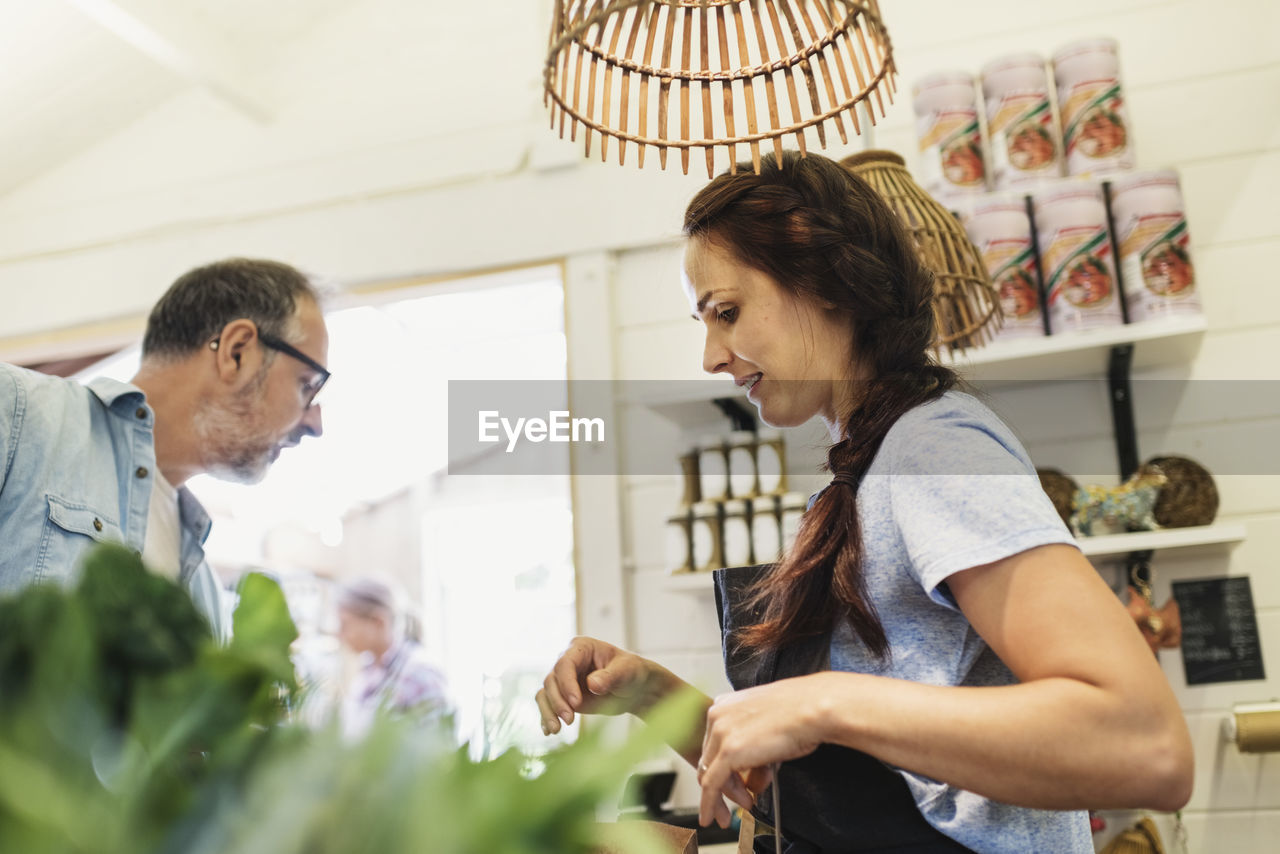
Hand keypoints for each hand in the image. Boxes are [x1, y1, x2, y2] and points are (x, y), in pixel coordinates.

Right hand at [535, 636, 660, 734]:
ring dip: (548, 711)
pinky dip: (546, 717)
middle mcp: (567, 661)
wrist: (634, 689)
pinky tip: (548, 731)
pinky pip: (548, 704)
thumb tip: (592, 684)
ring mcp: (563, 679)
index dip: (567, 684)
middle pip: (551, 680)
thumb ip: (609, 676)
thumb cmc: (631, 673)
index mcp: (581, 647)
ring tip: (556, 730)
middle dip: (558, 701)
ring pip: (545, 693)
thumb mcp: (626, 671)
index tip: (576, 703)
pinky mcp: (563, 696)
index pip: (564, 664)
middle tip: (570, 720)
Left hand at [697, 675, 827, 827]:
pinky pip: (711, 785)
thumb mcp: (768, 726)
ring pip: (709, 774)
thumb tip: (752, 773)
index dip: (725, 768)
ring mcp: (721, 733)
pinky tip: (710, 817)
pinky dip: (709, 804)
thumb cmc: (802, 712)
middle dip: (726, 784)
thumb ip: (753, 745)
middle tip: (741, 800)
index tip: (732, 783)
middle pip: (710, 760)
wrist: (814, 708)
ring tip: (747, 804)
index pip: (714, 744)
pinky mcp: (728, 752)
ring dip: (725, 796)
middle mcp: (718, 716)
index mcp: (726, 704)